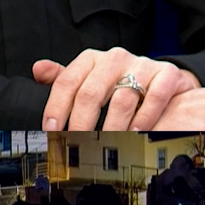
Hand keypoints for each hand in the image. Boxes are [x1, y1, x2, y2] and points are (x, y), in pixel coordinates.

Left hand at [32, 48, 199, 130]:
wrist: (164, 79)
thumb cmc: (121, 82)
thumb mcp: (91, 79)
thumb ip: (65, 78)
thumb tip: (38, 70)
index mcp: (93, 59)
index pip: (67, 81)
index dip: (56, 108)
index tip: (51, 130)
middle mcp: (116, 59)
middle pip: (91, 92)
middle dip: (81, 124)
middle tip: (77, 145)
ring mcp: (142, 65)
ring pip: (122, 100)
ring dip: (112, 127)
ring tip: (106, 144)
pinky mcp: (167, 75)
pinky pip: (153, 98)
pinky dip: (144, 119)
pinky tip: (136, 132)